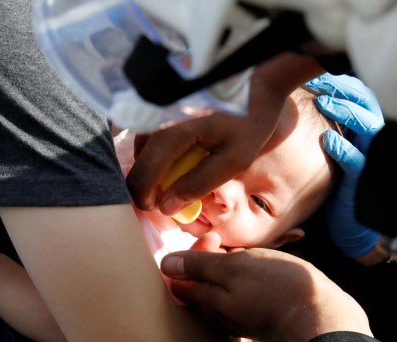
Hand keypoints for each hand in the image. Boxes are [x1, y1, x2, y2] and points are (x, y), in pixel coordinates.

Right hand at [126, 54, 324, 216]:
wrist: (258, 78)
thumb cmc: (250, 118)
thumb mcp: (233, 159)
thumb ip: (198, 184)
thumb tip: (167, 207)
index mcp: (172, 131)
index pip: (143, 175)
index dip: (146, 199)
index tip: (161, 209)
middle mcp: (155, 117)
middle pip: (137, 163)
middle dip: (149, 186)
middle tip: (171, 197)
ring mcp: (155, 107)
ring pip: (140, 150)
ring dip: (154, 168)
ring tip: (178, 176)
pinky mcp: (159, 103)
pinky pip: (148, 135)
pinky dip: (158, 151)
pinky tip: (179, 155)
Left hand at [160, 247, 371, 341]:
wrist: (324, 319)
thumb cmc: (277, 288)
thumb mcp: (234, 267)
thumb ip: (199, 266)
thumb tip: (165, 264)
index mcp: (207, 303)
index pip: (180, 280)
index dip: (191, 254)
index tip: (213, 239)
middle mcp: (218, 317)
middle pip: (202, 284)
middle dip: (210, 259)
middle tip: (231, 243)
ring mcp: (240, 320)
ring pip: (223, 290)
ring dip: (230, 268)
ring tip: (248, 252)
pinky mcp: (261, 319)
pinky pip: (243, 296)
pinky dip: (246, 280)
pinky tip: (262, 268)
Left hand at [305, 73, 384, 258]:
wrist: (344, 218)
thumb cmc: (327, 176)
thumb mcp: (322, 143)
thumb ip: (314, 121)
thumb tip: (289, 94)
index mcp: (357, 125)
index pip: (356, 92)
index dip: (339, 80)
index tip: (315, 73)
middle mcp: (366, 137)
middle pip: (364, 102)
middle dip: (343, 89)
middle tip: (320, 81)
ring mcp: (366, 156)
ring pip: (366, 127)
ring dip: (346, 113)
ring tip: (326, 104)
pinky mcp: (359, 179)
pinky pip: (356, 160)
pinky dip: (344, 149)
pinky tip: (328, 140)